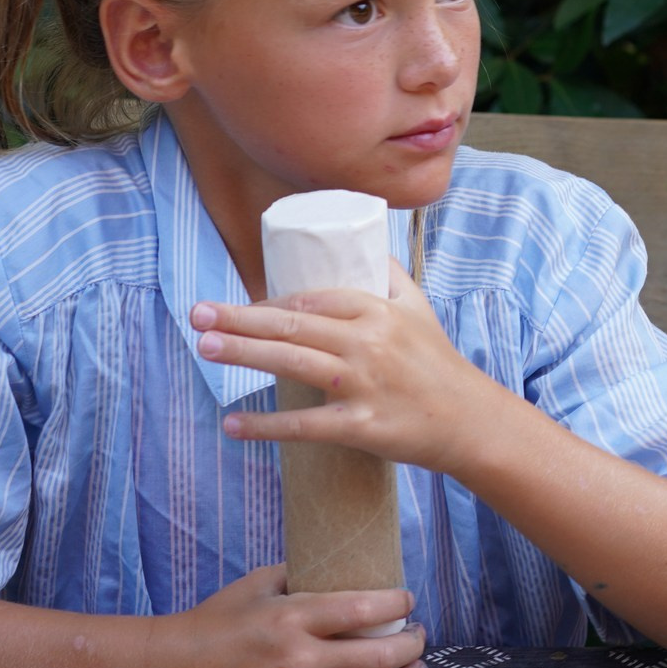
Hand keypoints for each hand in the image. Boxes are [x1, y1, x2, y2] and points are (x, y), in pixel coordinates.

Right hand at [148, 564, 427, 667]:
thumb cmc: (217, 621)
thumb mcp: (259, 583)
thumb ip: (305, 574)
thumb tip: (349, 564)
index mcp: (291, 618)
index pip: (364, 609)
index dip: (398, 604)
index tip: (408, 600)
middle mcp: (298, 662)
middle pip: (379, 656)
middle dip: (412, 644)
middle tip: (419, 634)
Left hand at [193, 261, 504, 471]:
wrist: (469, 421)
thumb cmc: (437, 363)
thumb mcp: (418, 308)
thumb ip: (388, 274)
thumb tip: (359, 239)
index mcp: (379, 311)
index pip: (312, 298)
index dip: (267, 301)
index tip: (234, 306)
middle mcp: (371, 343)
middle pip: (293, 325)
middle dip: (240, 318)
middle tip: (197, 314)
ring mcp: (365, 385)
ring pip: (294, 364)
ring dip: (245, 355)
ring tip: (205, 348)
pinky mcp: (363, 427)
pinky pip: (305, 426)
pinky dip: (266, 427)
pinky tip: (232, 426)